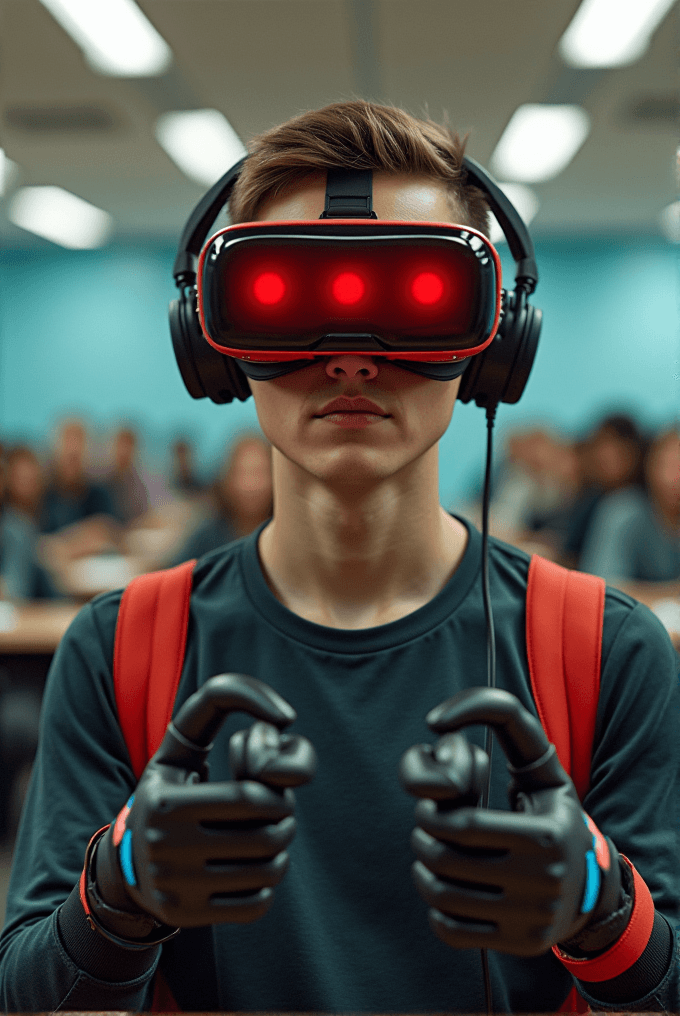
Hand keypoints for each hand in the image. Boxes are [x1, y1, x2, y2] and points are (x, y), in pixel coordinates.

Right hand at [91, 674, 315, 931]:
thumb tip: (284, 717)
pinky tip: (250, 869)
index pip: (255, 798)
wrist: (127, 861)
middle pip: (269, 836)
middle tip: (277, 814)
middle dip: (285, 820)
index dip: (278, 791)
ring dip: (280, 852)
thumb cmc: (172, 786)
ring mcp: (175, 888)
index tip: (273, 787)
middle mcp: (165, 849)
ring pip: (269, 871)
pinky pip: (256, 905)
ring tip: (267, 838)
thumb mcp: (183, 738)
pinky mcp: (186, 917)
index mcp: (165, 803)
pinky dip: (265, 885)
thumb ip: (222, 698)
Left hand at [400, 687, 624, 957]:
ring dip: (423, 871)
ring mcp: (532, 918)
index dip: (430, 813)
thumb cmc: (547, 808)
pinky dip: (436, 908)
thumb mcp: (538, 760)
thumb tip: (436, 722)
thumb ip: (499, 715)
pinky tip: (447, 888)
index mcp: (546, 835)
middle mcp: (543, 881)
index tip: (429, 806)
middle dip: (422, 839)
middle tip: (426, 829)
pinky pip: (451, 930)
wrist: (590, 881)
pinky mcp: (519, 944)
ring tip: (430, 855)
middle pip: (446, 861)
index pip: (461, 826)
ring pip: (443, 897)